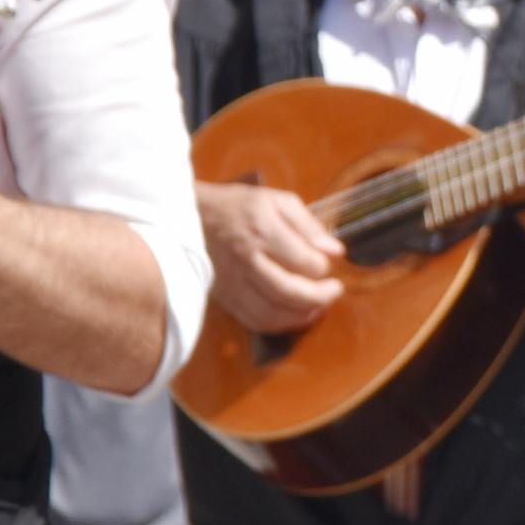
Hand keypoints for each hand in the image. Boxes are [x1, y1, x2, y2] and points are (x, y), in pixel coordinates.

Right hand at [198, 181, 344, 333]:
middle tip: (335, 290)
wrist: (188, 218)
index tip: (328, 263)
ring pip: (272, 313)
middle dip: (321, 296)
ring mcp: (233, 282)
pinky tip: (294, 314)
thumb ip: (308, 225)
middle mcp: (246, 260)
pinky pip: (255, 321)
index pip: (304, 261)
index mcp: (261, 231)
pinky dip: (280, 324)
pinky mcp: (225, 297)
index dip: (323, 266)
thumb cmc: (238, 206)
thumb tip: (336, 251)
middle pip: (290, 292)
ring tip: (319, 305)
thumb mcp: (276, 200)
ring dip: (302, 315)